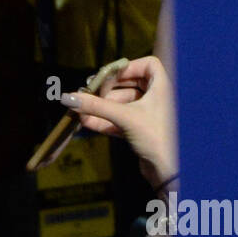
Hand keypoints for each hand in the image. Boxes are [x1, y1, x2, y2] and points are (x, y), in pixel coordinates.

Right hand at [60, 54, 176, 189]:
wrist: (168, 171)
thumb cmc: (156, 138)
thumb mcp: (124, 117)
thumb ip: (96, 106)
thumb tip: (68, 98)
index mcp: (163, 87)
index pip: (149, 64)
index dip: (129, 67)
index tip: (111, 75)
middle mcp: (158, 98)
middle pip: (130, 84)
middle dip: (108, 90)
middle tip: (89, 92)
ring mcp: (150, 115)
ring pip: (123, 104)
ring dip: (102, 108)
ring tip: (82, 111)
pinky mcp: (142, 130)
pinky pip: (122, 120)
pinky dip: (106, 120)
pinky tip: (88, 123)